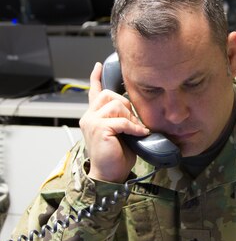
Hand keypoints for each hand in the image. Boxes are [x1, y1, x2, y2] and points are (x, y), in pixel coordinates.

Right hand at [79, 62, 149, 182]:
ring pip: (117, 104)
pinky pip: (122, 120)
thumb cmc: (116, 156)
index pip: (94, 92)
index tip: (98, 66)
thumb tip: (136, 110)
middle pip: (110, 94)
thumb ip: (122, 118)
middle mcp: (89, 116)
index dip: (96, 78)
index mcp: (94, 116)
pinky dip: (134, 127)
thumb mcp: (121, 132)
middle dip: (127, 105)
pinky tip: (140, 133)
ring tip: (135, 130)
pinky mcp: (99, 128)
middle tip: (134, 121)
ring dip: (131, 117)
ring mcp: (92, 121)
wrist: (109, 175)